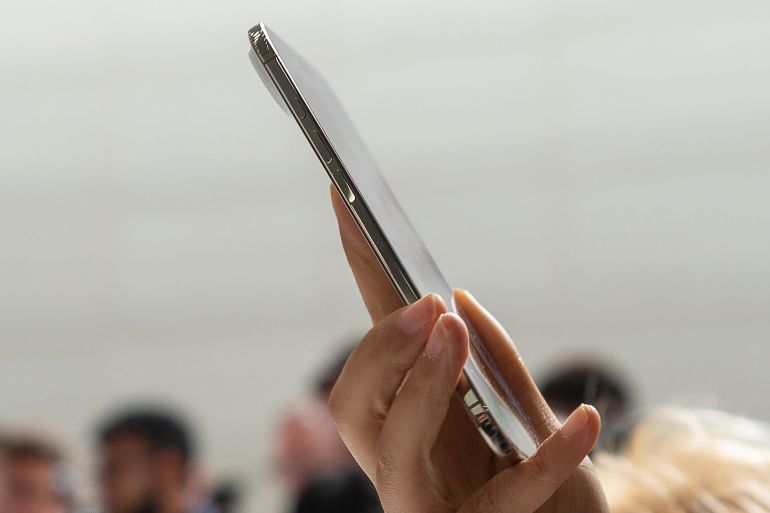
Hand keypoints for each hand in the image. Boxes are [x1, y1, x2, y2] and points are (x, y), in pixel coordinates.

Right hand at [327, 188, 609, 512]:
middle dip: (383, 349)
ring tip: (454, 331)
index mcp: (405, 424)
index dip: (355, 280)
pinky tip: (584, 420)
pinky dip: (545, 457)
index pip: (371, 348)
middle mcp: (402, 462)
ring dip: (423, 388)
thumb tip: (458, 300)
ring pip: (399, 453)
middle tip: (428, 304)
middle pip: (358, 405)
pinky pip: (504, 501)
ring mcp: (430, 504)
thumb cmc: (532, 481)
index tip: (348, 202)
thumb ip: (491, 365)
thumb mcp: (517, 414)